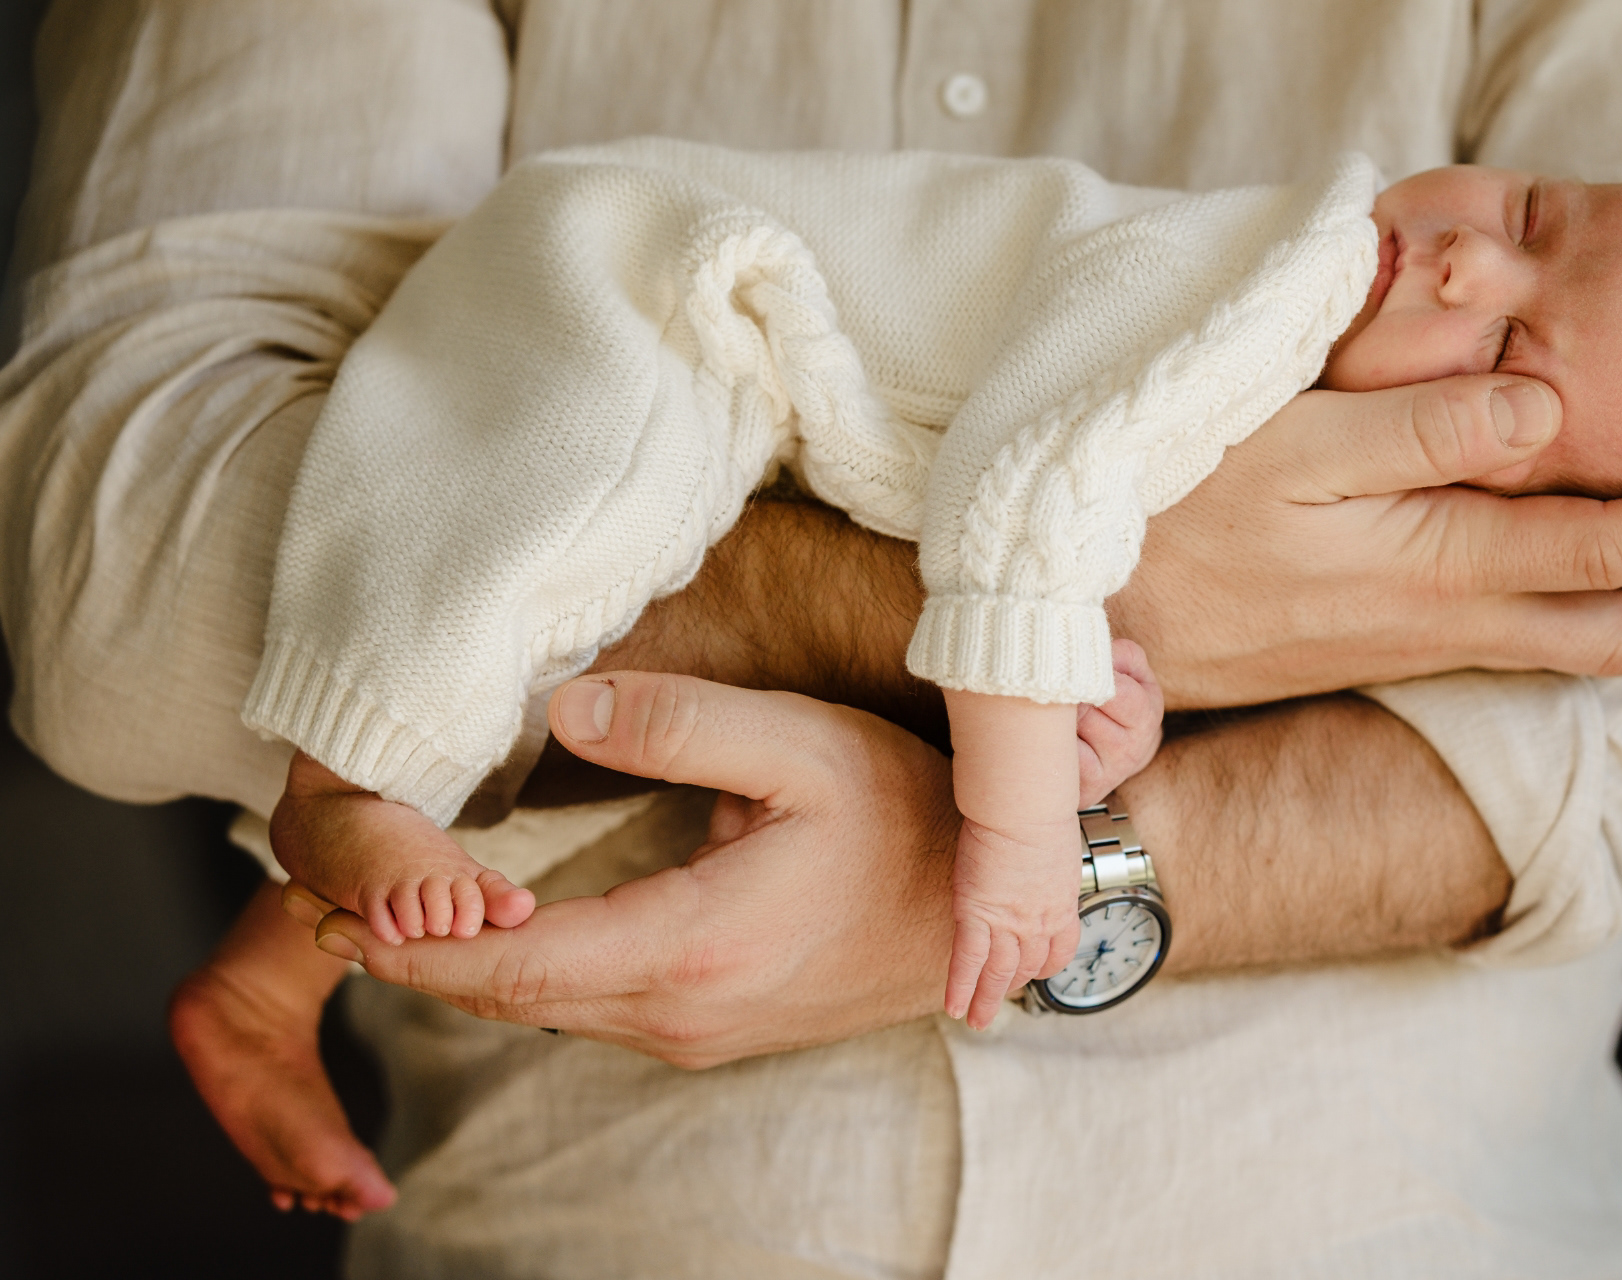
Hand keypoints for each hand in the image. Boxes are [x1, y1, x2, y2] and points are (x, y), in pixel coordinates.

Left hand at [305, 672, 960, 1068]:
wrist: (984, 912)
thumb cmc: (905, 819)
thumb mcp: (804, 747)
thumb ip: (683, 725)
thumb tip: (565, 706)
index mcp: (689, 943)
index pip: (506, 959)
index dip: (407, 939)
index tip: (326, 908)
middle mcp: (677, 1012)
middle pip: (504, 997)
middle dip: (410, 954)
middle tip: (322, 901)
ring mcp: (693, 1032)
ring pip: (541, 1010)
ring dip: (462, 967)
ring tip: (387, 908)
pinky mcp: (707, 1028)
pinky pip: (585, 1011)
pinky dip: (520, 976)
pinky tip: (497, 925)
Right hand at [1112, 374, 1621, 706]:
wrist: (1096, 627)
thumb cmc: (1177, 515)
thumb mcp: (1290, 446)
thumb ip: (1420, 428)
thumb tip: (1546, 411)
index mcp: (1433, 566)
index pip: (1602, 554)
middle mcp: (1434, 622)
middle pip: (1606, 637)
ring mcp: (1402, 645)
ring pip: (1559, 652)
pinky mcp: (1369, 650)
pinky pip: (1504, 649)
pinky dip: (1572, 626)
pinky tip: (1568, 597)